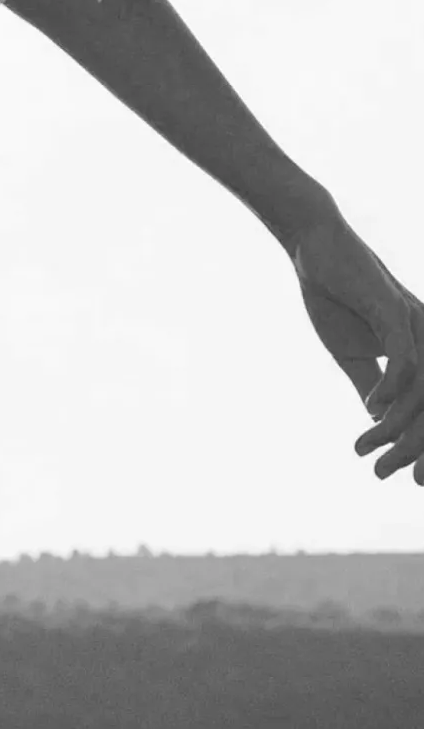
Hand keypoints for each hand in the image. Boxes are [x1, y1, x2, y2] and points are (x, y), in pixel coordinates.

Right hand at [287, 210, 423, 481]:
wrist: (315, 249)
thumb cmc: (334, 296)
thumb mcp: (351, 352)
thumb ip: (368, 385)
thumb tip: (379, 422)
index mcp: (421, 350)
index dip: (422, 444)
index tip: (408, 479)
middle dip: (416, 447)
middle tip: (387, 475)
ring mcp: (415, 325)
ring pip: (423, 390)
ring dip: (398, 427)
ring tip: (369, 448)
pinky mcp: (394, 311)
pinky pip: (404, 360)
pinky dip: (392, 390)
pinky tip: (372, 411)